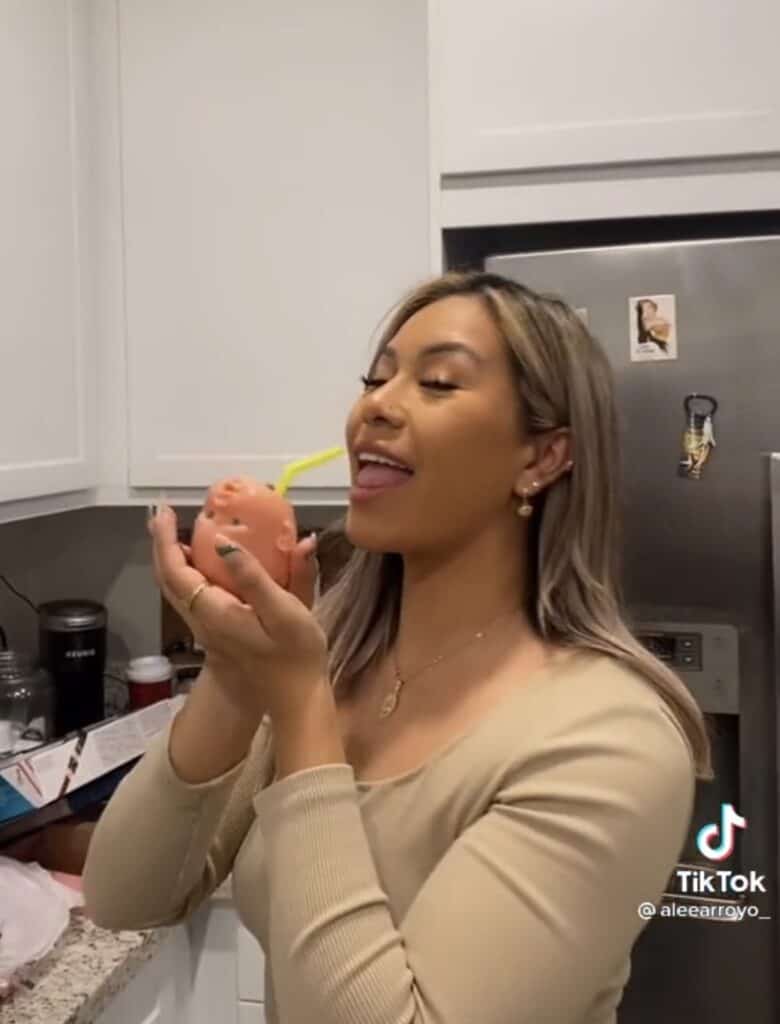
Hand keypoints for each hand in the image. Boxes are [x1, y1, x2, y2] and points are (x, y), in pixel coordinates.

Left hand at [148, 504, 324, 718]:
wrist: (296, 702)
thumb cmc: (296, 658)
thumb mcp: (286, 613)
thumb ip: (257, 577)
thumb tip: (227, 542)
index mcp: (215, 612)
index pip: (176, 571)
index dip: (166, 540)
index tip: (165, 512)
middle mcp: (203, 621)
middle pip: (169, 578)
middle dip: (162, 544)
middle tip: (165, 514)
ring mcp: (208, 629)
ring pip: (178, 588)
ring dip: (174, 557)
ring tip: (180, 530)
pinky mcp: (218, 632)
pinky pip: (192, 595)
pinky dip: (190, 571)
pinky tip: (206, 560)